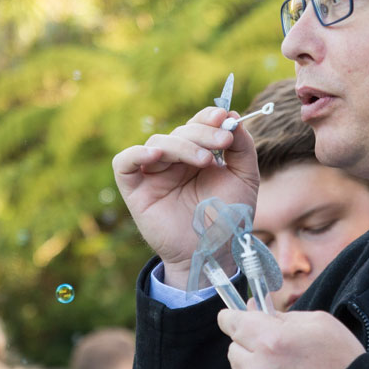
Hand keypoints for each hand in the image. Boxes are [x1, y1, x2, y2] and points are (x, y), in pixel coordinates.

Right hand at [113, 106, 258, 288]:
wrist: (213, 253)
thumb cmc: (228, 219)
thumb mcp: (245, 179)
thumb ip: (242, 147)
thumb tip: (232, 115)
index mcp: (198, 155)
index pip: (197, 124)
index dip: (208, 117)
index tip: (225, 118)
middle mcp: (175, 161)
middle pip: (180, 131)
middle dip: (202, 132)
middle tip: (222, 142)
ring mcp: (153, 174)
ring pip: (158, 142)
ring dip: (182, 145)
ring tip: (205, 160)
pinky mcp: (135, 190)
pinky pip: (124, 163)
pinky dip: (137, 154)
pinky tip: (156, 155)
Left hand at [219, 309, 364, 368]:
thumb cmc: (343, 365)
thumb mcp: (320, 324)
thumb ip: (280, 315)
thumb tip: (250, 309)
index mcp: (272, 341)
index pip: (233, 323)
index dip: (232, 318)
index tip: (230, 318)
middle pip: (234, 350)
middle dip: (251, 348)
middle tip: (279, 354)